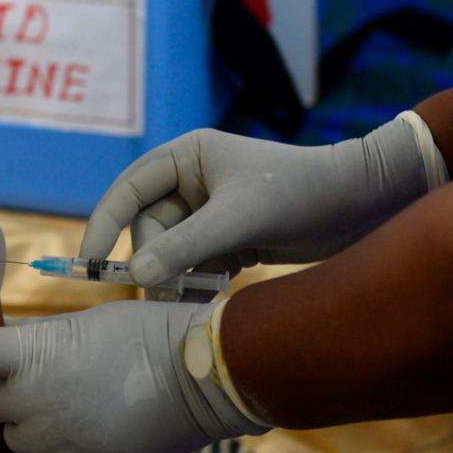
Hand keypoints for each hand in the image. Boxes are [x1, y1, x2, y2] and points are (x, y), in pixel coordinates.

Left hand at [0, 300, 266, 452]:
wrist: (199, 377)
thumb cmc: (140, 336)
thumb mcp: (78, 325)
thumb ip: (32, 340)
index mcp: (29, 355)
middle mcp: (33, 400)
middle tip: (29, 374)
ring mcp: (55, 438)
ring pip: (12, 435)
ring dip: (25, 420)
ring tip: (64, 400)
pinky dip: (53, 447)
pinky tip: (80, 425)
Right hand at [81, 118, 429, 287]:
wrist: (361, 205)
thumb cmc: (299, 194)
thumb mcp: (237, 219)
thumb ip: (183, 247)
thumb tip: (133, 276)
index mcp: (185, 157)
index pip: (127, 190)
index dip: (104, 224)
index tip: (90, 260)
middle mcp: (191, 180)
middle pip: (149, 227)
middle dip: (155, 261)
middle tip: (163, 294)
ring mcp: (209, 209)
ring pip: (171, 249)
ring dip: (179, 275)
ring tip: (197, 295)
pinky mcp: (228, 235)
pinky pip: (195, 261)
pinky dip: (200, 279)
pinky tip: (218, 291)